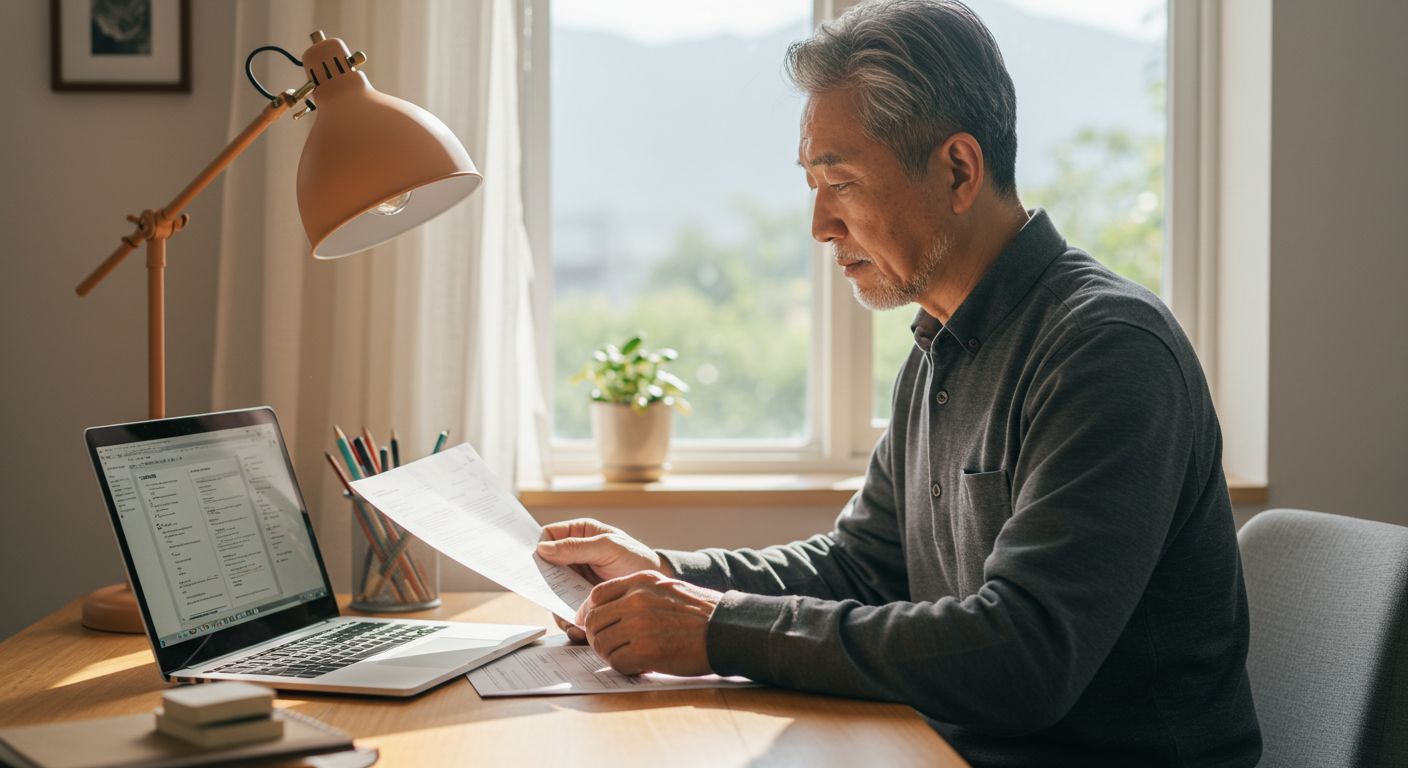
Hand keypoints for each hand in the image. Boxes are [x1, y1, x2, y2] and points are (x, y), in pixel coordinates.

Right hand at [536, 518, 672, 641]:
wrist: (654, 588)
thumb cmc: (636, 558)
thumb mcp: (608, 547)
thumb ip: (577, 547)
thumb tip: (543, 548)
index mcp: (579, 533)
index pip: (548, 535)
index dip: (536, 546)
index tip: (530, 561)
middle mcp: (572, 555)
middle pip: (544, 565)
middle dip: (541, 580)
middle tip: (543, 593)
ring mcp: (574, 578)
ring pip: (550, 590)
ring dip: (554, 604)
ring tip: (567, 616)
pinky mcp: (579, 599)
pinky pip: (563, 609)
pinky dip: (566, 619)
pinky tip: (576, 626)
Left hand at [575, 571, 720, 676]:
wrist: (726, 629)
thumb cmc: (701, 613)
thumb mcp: (667, 587)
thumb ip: (638, 594)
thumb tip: (610, 610)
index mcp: (641, 581)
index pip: (597, 595)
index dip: (590, 613)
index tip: (593, 624)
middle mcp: (637, 600)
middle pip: (594, 622)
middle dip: (597, 637)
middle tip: (609, 646)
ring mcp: (639, 625)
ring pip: (602, 644)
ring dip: (611, 654)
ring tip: (628, 656)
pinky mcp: (646, 651)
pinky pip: (616, 663)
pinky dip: (624, 667)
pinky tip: (639, 665)